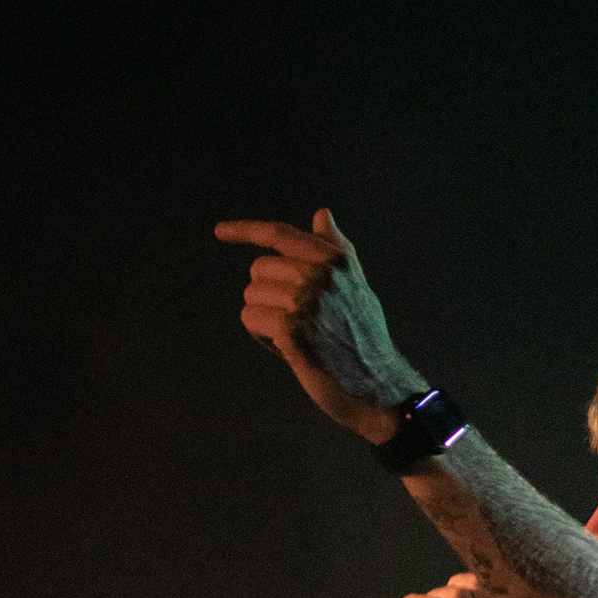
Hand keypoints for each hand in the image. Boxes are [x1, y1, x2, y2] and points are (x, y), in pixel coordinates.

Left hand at [218, 208, 418, 438]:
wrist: (378, 384)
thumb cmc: (363, 337)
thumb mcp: (356, 286)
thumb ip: (336, 249)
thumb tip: (322, 213)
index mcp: (335, 260)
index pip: (281, 235)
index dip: (246, 230)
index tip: (219, 232)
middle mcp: (320, 274)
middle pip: (260, 269)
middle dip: (269, 295)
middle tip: (299, 321)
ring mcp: (305, 300)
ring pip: (252, 296)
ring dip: (265, 319)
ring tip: (297, 336)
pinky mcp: (291, 327)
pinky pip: (251, 319)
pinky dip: (262, 336)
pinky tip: (288, 348)